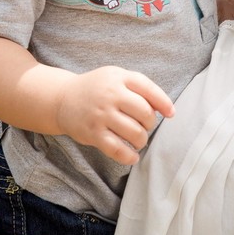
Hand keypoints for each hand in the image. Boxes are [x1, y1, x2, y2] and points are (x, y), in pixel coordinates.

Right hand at [55, 66, 173, 164]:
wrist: (63, 99)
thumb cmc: (97, 89)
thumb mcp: (116, 78)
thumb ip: (140, 87)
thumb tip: (167, 109)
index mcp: (119, 77)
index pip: (149, 89)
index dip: (164, 103)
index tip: (171, 114)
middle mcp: (110, 94)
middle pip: (145, 114)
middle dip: (150, 124)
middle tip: (144, 126)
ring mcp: (101, 114)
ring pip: (135, 133)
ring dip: (141, 141)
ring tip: (137, 140)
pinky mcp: (93, 133)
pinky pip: (118, 150)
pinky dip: (129, 157)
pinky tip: (132, 156)